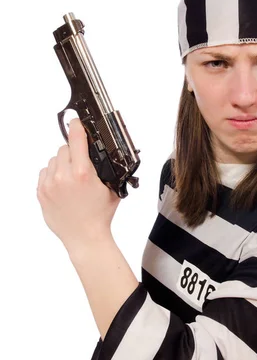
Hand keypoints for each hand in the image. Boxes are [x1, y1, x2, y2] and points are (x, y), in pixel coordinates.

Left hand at [37, 118, 121, 252]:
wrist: (85, 237)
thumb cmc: (100, 215)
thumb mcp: (112, 188)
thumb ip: (106, 168)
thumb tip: (101, 153)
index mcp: (83, 173)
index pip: (76, 139)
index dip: (77, 127)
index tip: (76, 121)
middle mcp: (63, 176)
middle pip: (64, 149)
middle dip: (74, 153)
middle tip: (82, 165)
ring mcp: (50, 185)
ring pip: (54, 160)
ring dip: (63, 164)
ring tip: (72, 178)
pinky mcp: (41, 193)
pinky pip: (45, 173)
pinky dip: (53, 175)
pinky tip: (63, 186)